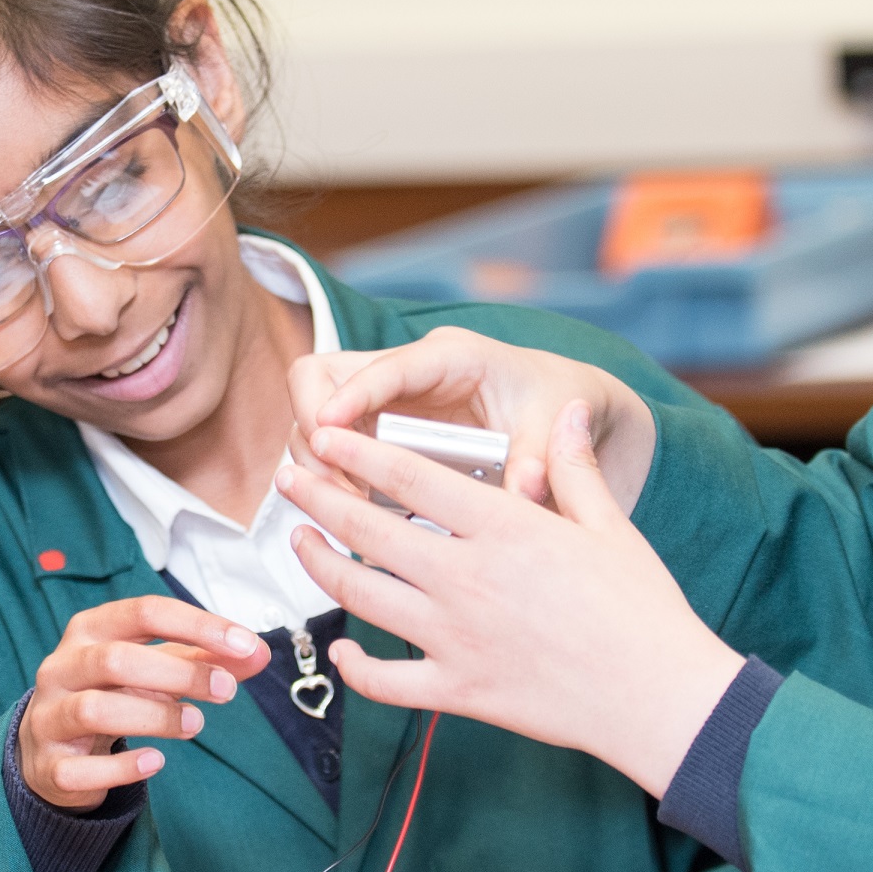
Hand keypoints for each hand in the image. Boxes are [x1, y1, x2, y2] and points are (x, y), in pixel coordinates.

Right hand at [17, 597, 265, 810]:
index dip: (198, 625)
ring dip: (155, 717)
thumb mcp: (153, 668)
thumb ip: (202, 659)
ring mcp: (49, 716)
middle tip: (226, 692)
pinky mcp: (50, 765)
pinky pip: (80, 768)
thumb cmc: (110, 694)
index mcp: (91, 630)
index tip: (245, 644)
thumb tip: (257, 653)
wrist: (51, 748)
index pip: (144, 612)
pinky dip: (121, 767)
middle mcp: (62, 667)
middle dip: (179, 674)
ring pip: (94, 709)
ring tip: (195, 725)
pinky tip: (155, 762)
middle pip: (115, 659)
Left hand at [277, 403, 738, 793]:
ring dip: (320, 567)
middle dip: (319, 499)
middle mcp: (466, 578)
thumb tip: (567, 412)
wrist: (659, 696)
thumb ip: (573, 467)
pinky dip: (355, 667)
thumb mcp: (610, 526)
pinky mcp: (459, 691)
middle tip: (289, 478)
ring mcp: (455, 638)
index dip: (357, 452)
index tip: (323, 435)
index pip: (409, 476)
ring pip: (361, 596)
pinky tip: (343, 648)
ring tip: (300, 543)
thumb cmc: (642, 607)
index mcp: (503, 528)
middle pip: (368, 530)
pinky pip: (386, 681)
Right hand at [290, 327, 656, 511]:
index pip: (384, 367)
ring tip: (345, 509)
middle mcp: (406, 369)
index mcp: (449, 356)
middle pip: (320, 379)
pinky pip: (333, 446)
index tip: (327, 428)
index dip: (350, 396)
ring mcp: (386, 397)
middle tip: (331, 483)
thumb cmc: (553, 401)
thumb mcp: (552, 427)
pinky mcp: (379, 426)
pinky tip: (353, 514)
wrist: (559, 402)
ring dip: (319, 462)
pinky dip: (332, 477)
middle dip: (313, 430)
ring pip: (316, 416)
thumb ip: (537, 459)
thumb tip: (526, 493)